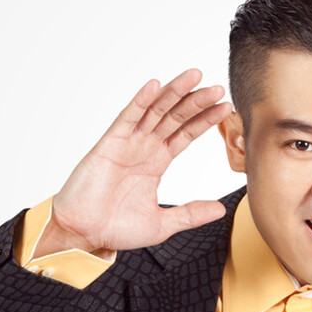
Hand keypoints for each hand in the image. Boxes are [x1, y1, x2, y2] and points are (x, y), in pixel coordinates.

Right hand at [39, 69, 231, 256]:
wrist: (85, 234)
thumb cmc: (115, 228)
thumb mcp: (163, 223)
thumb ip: (190, 214)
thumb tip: (220, 209)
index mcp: (157, 161)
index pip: (185, 133)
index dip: (205, 120)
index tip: (225, 107)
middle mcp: (144, 147)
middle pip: (175, 116)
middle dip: (196, 101)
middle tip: (218, 87)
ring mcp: (128, 142)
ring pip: (155, 110)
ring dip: (174, 92)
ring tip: (195, 76)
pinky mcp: (110, 144)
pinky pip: (127, 117)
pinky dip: (140, 100)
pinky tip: (155, 85)